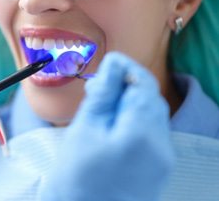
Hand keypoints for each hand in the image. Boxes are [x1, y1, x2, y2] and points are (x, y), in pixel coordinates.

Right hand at [42, 52, 174, 200]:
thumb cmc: (75, 176)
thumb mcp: (84, 128)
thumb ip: (103, 94)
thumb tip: (114, 64)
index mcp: (142, 133)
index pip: (143, 84)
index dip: (126, 68)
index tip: (108, 62)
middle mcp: (161, 146)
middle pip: (151, 100)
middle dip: (127, 87)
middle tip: (97, 87)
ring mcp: (163, 160)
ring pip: (152, 116)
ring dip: (130, 105)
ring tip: (101, 108)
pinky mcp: (159, 169)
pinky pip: (152, 135)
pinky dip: (135, 123)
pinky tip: (112, 128)